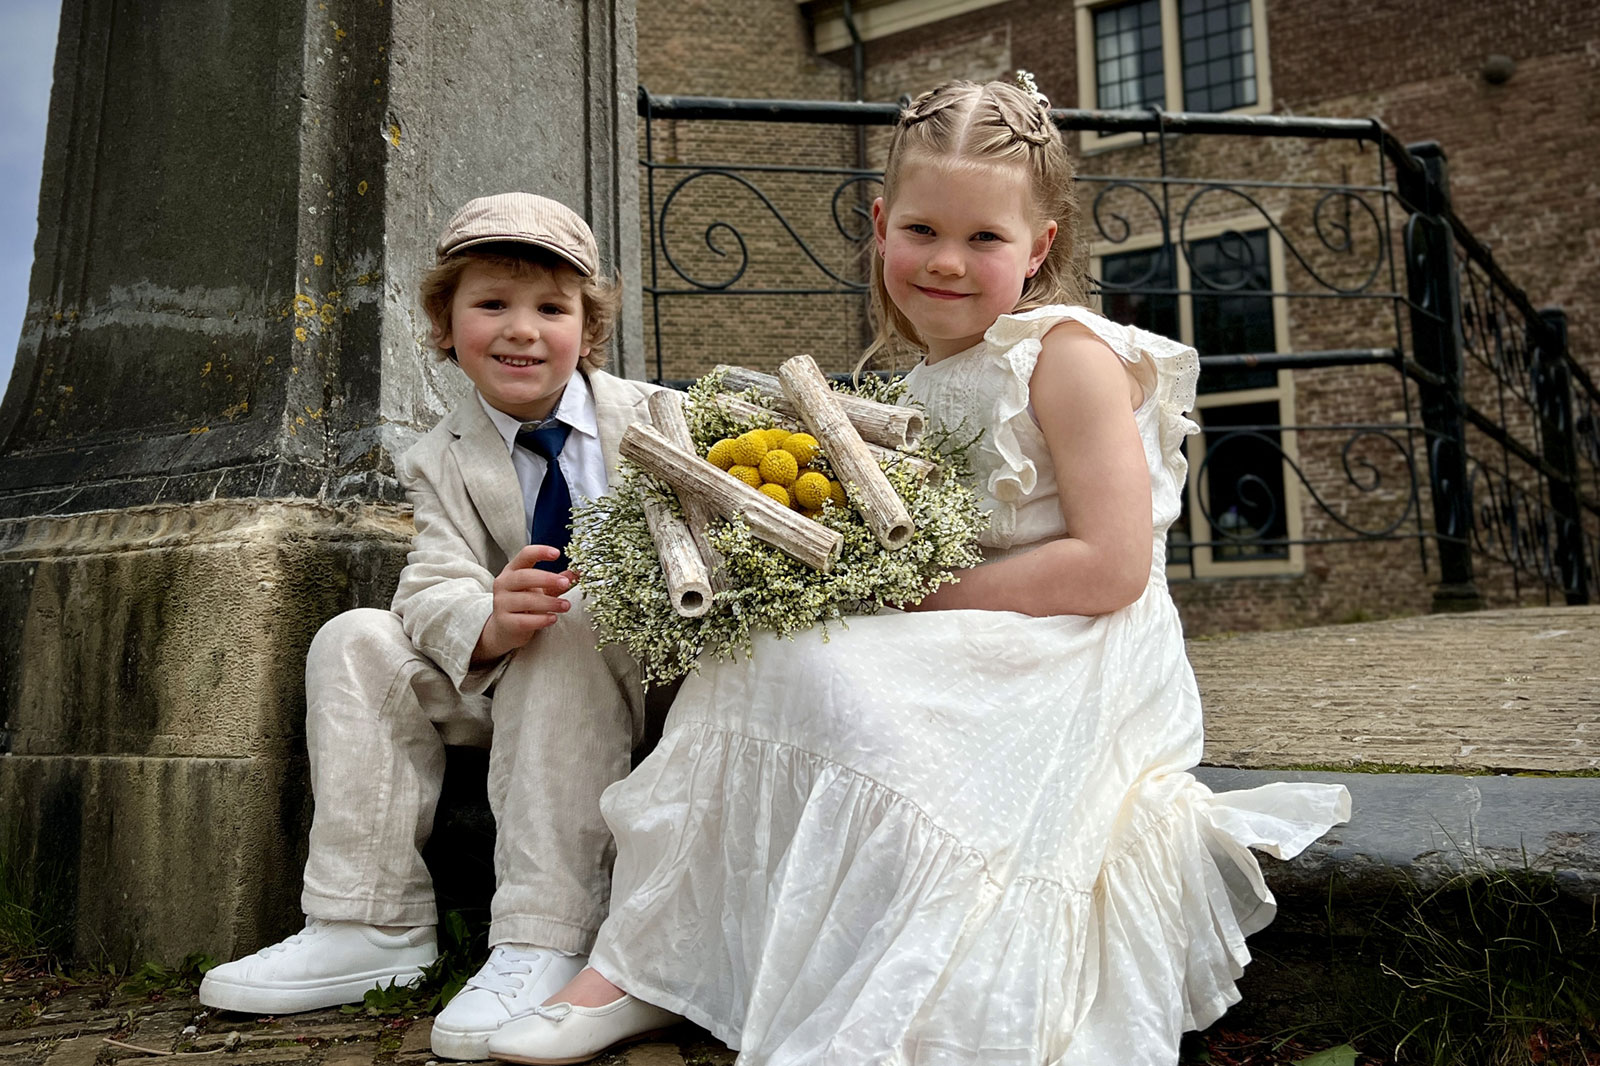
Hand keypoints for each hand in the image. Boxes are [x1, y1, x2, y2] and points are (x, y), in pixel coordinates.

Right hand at [471, 545, 577, 663]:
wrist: (505, 629)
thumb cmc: (524, 605)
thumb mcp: (540, 589)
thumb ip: (557, 581)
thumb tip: (578, 573)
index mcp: (512, 570)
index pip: (525, 555)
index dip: (540, 552)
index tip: (557, 553)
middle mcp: (503, 584)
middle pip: (524, 576)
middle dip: (547, 579)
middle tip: (565, 583)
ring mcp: (501, 603)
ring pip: (526, 600)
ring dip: (549, 602)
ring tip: (566, 606)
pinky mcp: (504, 622)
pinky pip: (524, 620)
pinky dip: (541, 619)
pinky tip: (553, 618)